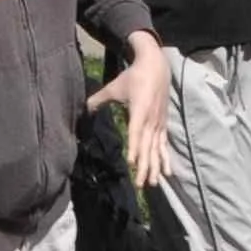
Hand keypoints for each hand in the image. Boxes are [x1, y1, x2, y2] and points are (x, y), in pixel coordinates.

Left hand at [96, 50, 171, 194]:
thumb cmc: (133, 77)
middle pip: (148, 147)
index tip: (132, 163)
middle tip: (140, 184)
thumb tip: (83, 108)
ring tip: (153, 183)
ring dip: (155, 167)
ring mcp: (159, 123)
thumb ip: (98, 99)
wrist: (156, 66)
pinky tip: (166, 173)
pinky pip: (164, 145)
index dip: (134, 148)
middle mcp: (151, 120)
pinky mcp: (163, 124)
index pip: (136, 133)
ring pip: (157, 149)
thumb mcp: (114, 87)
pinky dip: (165, 159)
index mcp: (140, 111)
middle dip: (144, 167)